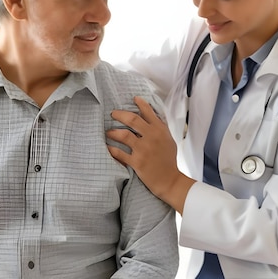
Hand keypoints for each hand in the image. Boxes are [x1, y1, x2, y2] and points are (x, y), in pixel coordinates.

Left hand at [106, 96, 194, 213]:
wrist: (170, 180)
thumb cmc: (168, 160)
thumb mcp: (168, 140)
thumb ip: (160, 128)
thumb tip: (151, 117)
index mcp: (160, 130)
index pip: (149, 112)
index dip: (140, 104)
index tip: (134, 98)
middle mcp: (152, 137)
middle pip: (132, 119)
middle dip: (120, 114)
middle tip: (113, 114)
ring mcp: (143, 149)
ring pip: (123, 135)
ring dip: (113, 132)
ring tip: (108, 132)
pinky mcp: (136, 161)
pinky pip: (119, 153)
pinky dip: (111, 149)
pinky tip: (107, 147)